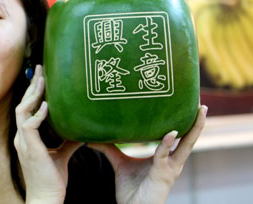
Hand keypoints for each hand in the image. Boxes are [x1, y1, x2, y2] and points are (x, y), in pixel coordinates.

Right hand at [14, 65, 82, 203]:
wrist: (46, 198)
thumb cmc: (52, 179)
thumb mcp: (62, 155)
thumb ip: (69, 140)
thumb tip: (82, 129)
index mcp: (27, 137)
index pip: (27, 108)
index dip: (33, 91)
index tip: (42, 77)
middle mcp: (22, 136)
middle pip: (23, 104)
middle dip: (32, 85)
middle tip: (40, 68)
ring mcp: (24, 142)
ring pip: (22, 110)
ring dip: (32, 94)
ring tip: (42, 80)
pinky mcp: (30, 149)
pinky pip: (29, 125)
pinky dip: (38, 114)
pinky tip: (47, 105)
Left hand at [88, 105, 206, 203]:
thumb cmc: (130, 189)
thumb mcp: (119, 163)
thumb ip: (109, 148)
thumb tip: (92, 137)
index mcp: (166, 157)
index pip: (180, 136)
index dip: (186, 122)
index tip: (189, 105)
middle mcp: (173, 161)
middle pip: (190, 138)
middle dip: (198, 122)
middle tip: (201, 104)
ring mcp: (171, 168)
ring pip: (188, 145)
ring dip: (195, 129)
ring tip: (199, 112)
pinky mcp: (163, 175)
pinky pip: (165, 156)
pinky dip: (167, 144)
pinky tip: (170, 133)